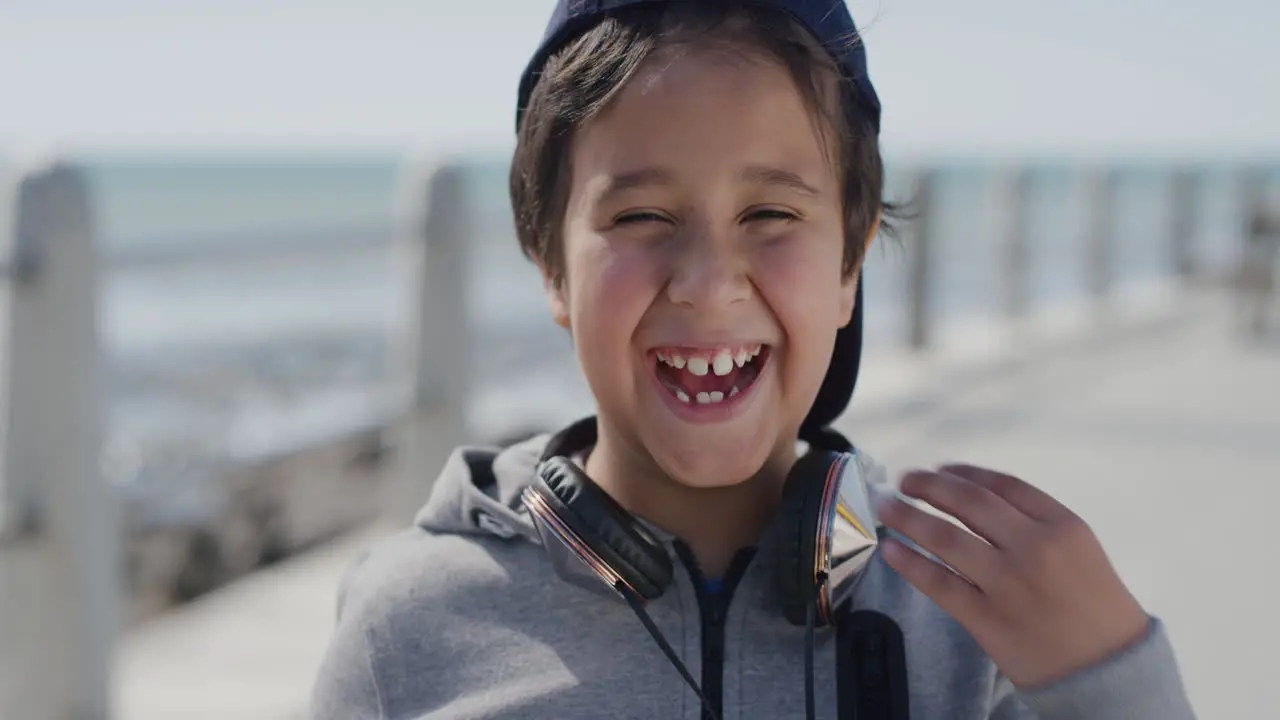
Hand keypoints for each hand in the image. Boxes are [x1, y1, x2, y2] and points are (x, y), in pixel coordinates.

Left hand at [876, 464, 1150, 688]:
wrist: (1109, 670)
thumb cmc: (1096, 608)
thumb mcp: (1080, 550)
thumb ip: (1036, 525)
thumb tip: (975, 501)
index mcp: (1062, 525)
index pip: (1002, 485)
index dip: (964, 473)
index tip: (941, 469)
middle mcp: (1034, 547)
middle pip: (968, 502)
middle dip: (930, 486)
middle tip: (906, 481)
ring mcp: (1007, 583)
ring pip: (945, 537)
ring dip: (908, 518)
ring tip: (888, 508)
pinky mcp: (986, 617)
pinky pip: (938, 582)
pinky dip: (909, 562)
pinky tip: (891, 551)